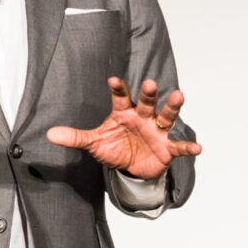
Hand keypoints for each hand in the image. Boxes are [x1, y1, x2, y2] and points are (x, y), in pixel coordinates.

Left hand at [46, 77, 201, 179]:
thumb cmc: (114, 147)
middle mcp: (143, 117)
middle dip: (148, 93)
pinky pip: (178, 146)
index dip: (118, 89)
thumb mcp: (94, 143)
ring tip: (179, 95)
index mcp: (124, 113)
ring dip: (172, 107)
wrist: (132, 167)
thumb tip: (50, 134)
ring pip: (166, 116)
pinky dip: (187, 147)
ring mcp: (157, 131)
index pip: (120, 98)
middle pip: (146, 102)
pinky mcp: (167, 148)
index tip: (113, 80)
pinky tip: (198, 148)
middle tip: (150, 83)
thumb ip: (75, 137)